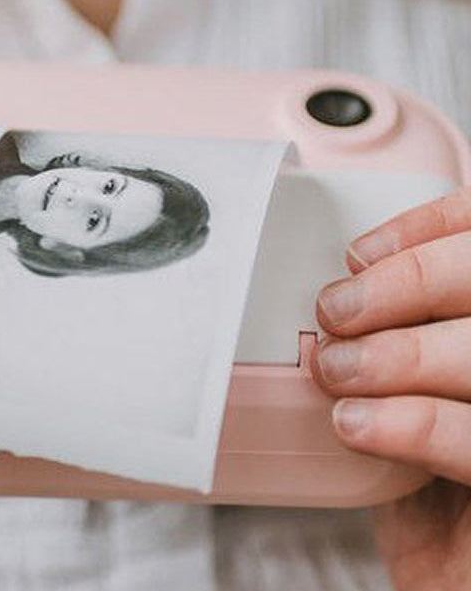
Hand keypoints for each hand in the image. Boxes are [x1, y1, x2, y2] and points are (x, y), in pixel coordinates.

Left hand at [311, 186, 470, 589]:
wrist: (452, 576)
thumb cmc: (429, 476)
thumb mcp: (407, 388)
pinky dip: (411, 423)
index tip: (359, 254)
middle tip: (335, 312)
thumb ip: (396, 332)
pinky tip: (358, 424)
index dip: (428, 231)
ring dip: (398, 353)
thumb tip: (345, 280)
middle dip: (407, 282)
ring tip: (338, 371)